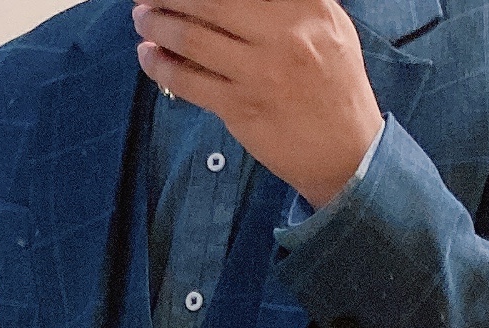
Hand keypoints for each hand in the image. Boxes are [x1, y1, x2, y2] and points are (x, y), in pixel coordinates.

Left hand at [131, 0, 383, 209]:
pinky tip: (148, 55)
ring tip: (142, 17)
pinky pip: (188, 82)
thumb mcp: (328, 25)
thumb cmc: (334, 85)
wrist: (346, 152)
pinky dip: (160, 66)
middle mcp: (283, 34)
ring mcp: (259, 73)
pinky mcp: (240, 108)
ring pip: (191, 38)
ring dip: (157, 24)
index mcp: (307, 6)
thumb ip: (291, 1)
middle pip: (209, 0)